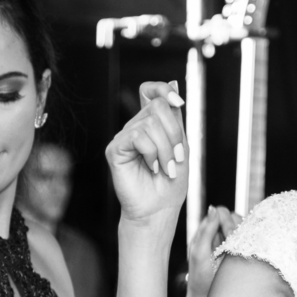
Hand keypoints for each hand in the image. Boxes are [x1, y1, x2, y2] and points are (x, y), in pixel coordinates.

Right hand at [105, 81, 187, 228]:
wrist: (158, 209)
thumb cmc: (170, 183)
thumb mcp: (180, 146)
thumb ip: (175, 120)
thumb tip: (173, 87)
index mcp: (151, 124)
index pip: (151, 91)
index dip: (163, 90)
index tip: (179, 104)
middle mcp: (135, 127)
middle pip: (156, 107)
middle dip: (174, 133)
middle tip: (176, 157)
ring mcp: (124, 137)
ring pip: (150, 123)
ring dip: (166, 149)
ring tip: (166, 168)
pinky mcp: (115, 149)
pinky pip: (137, 136)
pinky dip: (152, 153)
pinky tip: (152, 167)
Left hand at [186, 205, 242, 296]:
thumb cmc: (200, 277)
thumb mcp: (200, 252)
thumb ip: (206, 230)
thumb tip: (214, 207)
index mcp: (207, 232)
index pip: (222, 212)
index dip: (226, 219)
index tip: (227, 233)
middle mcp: (220, 236)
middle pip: (235, 217)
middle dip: (235, 227)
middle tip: (231, 245)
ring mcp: (232, 245)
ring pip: (244, 228)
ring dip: (243, 235)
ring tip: (236, 251)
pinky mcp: (242, 254)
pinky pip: (251, 240)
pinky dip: (250, 243)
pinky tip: (246, 254)